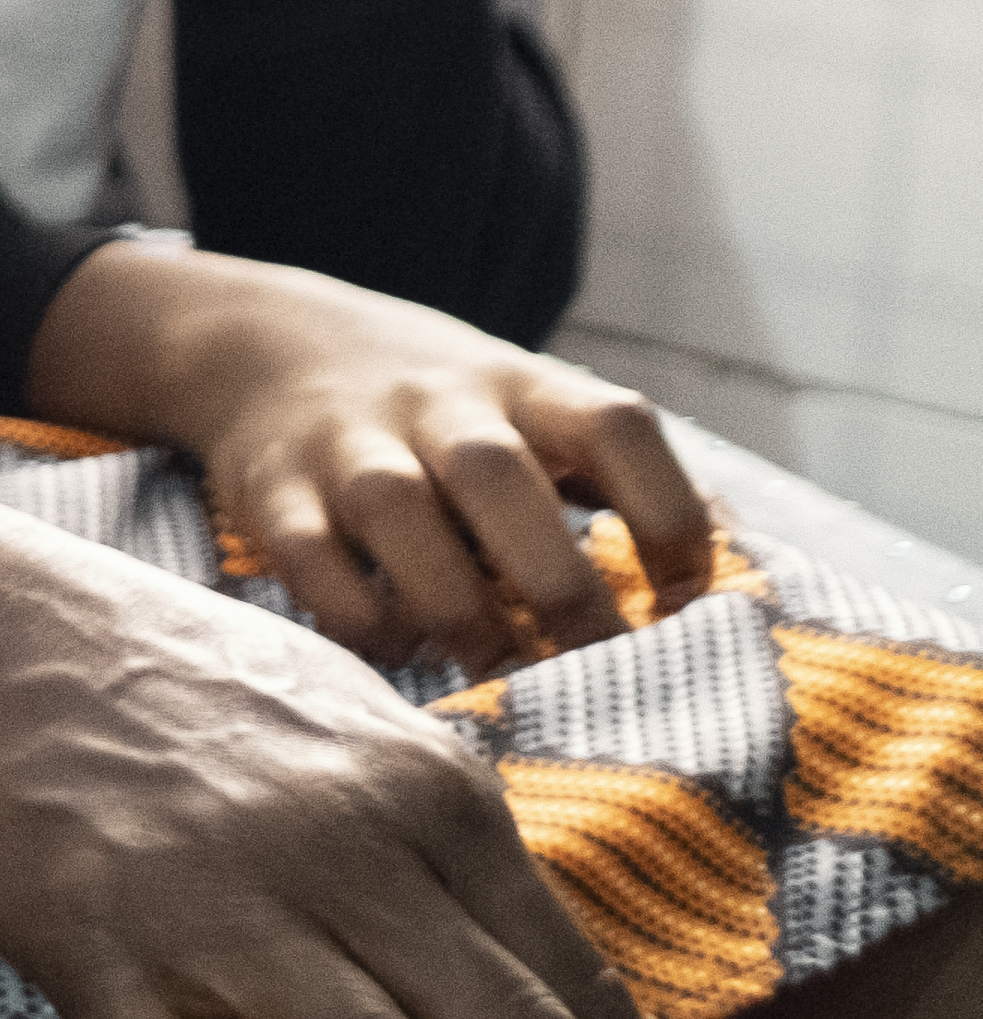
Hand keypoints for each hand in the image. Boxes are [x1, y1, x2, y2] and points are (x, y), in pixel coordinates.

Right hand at [26, 240, 714, 672]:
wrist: (268, 344)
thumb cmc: (447, 415)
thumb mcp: (539, 413)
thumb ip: (628, 483)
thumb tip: (749, 581)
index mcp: (527, 388)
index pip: (616, 427)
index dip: (669, 519)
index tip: (688, 606)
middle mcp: (436, 404)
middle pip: (498, 474)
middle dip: (557, 587)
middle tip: (594, 672)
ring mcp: (346, 441)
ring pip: (395, 508)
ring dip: (456, 606)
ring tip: (496, 673)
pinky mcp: (271, 489)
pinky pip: (307, 556)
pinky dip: (356, 615)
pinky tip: (397, 648)